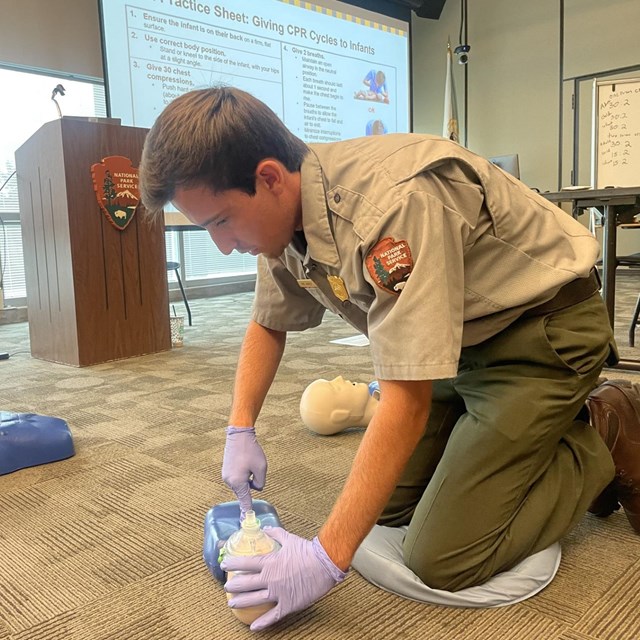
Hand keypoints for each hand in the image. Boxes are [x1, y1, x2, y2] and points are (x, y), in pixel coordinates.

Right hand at [221, 426, 266, 516]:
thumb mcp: (262, 468)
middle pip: (245, 490)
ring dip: (247, 477)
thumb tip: (255, 488)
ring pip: (241, 484)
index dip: (247, 510)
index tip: (245, 522)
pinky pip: (237, 478)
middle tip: (253, 466)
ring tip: (248, 461)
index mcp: (238, 483)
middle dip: (251, 483)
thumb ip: (260, 483)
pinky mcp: (225, 470)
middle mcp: (229, 481)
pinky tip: (244, 461)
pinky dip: (243, 473)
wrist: (238, 434)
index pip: (245, 501)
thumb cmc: (251, 451)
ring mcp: (226, 475)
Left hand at [221, 528, 346, 630]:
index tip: (224, 564)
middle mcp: (271, 579)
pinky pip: (272, 616)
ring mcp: (278, 593)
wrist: (325, 564)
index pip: (246, 563)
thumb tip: (265, 528)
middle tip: (226, 587)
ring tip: (231, 603)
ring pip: (255, 600)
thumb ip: (275, 534)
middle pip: (247, 583)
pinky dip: (262, 623)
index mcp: (270, 562)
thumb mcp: (289, 539)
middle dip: (234, 585)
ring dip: (241, 602)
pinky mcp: (288, 605)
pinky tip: (253, 627)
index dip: (233, 564)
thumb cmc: (308, 551)